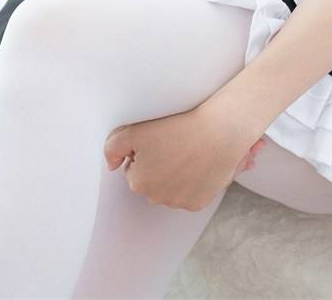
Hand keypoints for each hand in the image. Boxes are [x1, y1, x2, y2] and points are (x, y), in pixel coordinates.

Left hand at [103, 107, 266, 211]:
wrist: (219, 132)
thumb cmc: (179, 127)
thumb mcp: (135, 129)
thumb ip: (113, 148)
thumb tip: (112, 166)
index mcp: (138, 182)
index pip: (136, 168)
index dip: (147, 151)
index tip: (161, 139)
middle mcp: (155, 198)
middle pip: (152, 181)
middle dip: (159, 166)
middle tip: (175, 144)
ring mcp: (178, 203)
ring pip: (171, 189)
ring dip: (176, 175)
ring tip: (189, 153)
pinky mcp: (197, 203)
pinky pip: (189, 194)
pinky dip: (193, 182)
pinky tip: (199, 165)